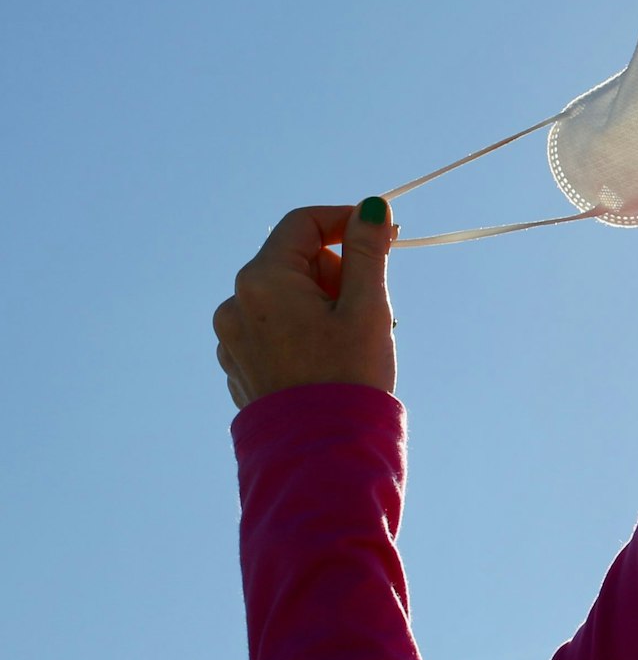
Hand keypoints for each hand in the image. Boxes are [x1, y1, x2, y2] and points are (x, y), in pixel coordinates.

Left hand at [213, 197, 398, 410]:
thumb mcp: (367, 306)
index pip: (303, 224)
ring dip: (322, 304)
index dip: (345, 221)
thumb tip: (372, 206)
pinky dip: (302, 331)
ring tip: (353, 340)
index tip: (383, 235)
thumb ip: (368, 250)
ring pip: (285, 297)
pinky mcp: (238, 365)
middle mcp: (235, 304)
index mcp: (263, 281)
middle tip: (373, 306)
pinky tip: (327, 361)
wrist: (322, 453)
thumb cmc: (349, 377)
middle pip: (294, 261)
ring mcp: (231, 337)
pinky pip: (273, 329)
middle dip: (337, 273)